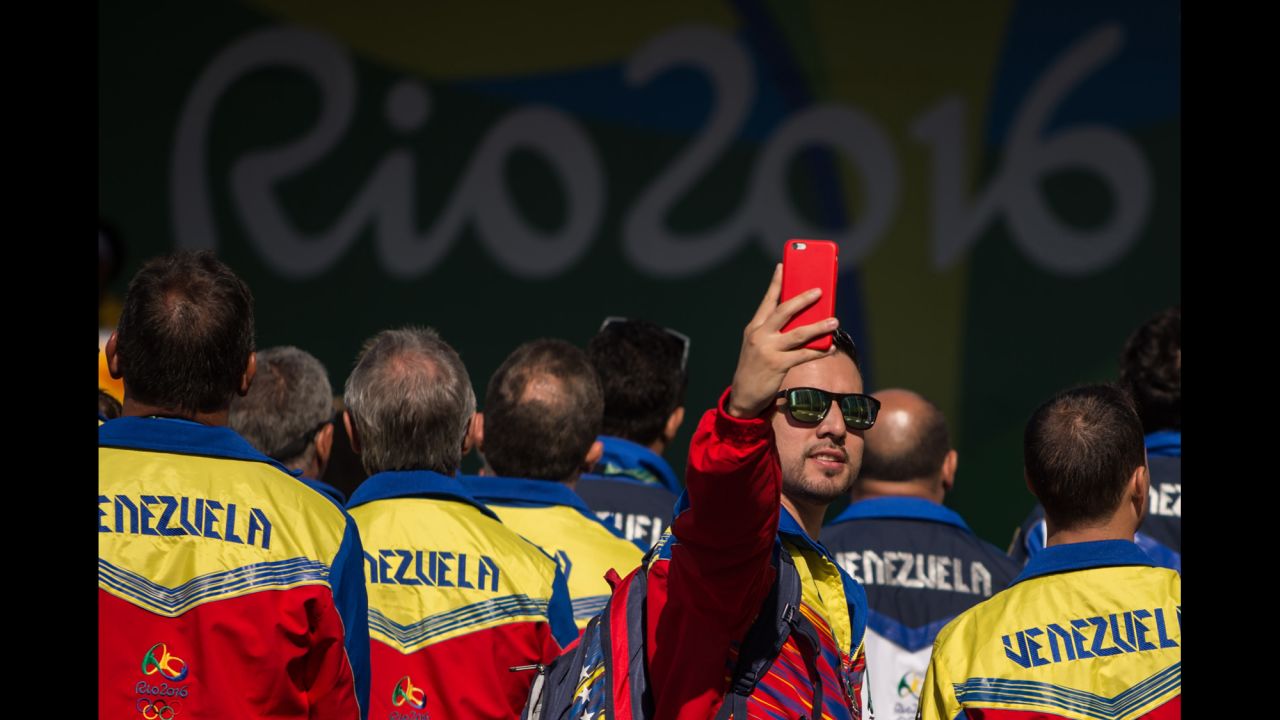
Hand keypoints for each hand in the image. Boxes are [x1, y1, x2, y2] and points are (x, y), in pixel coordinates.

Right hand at [726, 264, 837, 418]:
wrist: (743, 395)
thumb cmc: (755, 367)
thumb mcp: (758, 345)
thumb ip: (775, 331)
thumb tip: (805, 320)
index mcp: (754, 327)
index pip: (767, 300)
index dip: (776, 282)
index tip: (783, 265)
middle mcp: (760, 335)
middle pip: (784, 311)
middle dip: (803, 299)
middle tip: (820, 291)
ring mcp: (769, 350)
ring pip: (799, 334)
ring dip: (819, 326)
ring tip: (835, 320)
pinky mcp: (778, 365)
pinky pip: (804, 355)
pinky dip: (819, 351)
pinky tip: (830, 347)